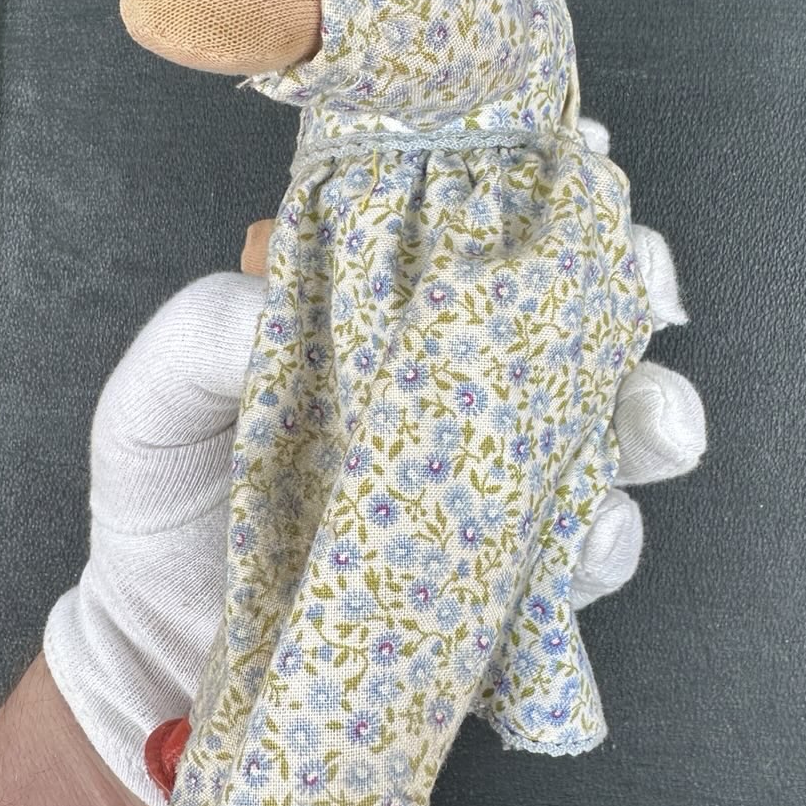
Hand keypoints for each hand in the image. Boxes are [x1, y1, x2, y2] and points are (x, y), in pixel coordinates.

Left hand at [44, 121, 704, 805]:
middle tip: (644, 290)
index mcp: (391, 316)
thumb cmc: (165, 497)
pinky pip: (585, 554)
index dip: (551, 186)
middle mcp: (462, 385)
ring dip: (653, 416)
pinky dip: (607, 539)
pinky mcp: (504, 576)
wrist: (164, 646)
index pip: (487, 230)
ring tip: (645, 424)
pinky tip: (588, 534)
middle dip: (636, 288)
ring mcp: (493, 480)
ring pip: (618, 430)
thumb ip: (202, 335)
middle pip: (584, 314)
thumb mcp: (152, 399)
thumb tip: (281, 301)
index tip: (590, 159)